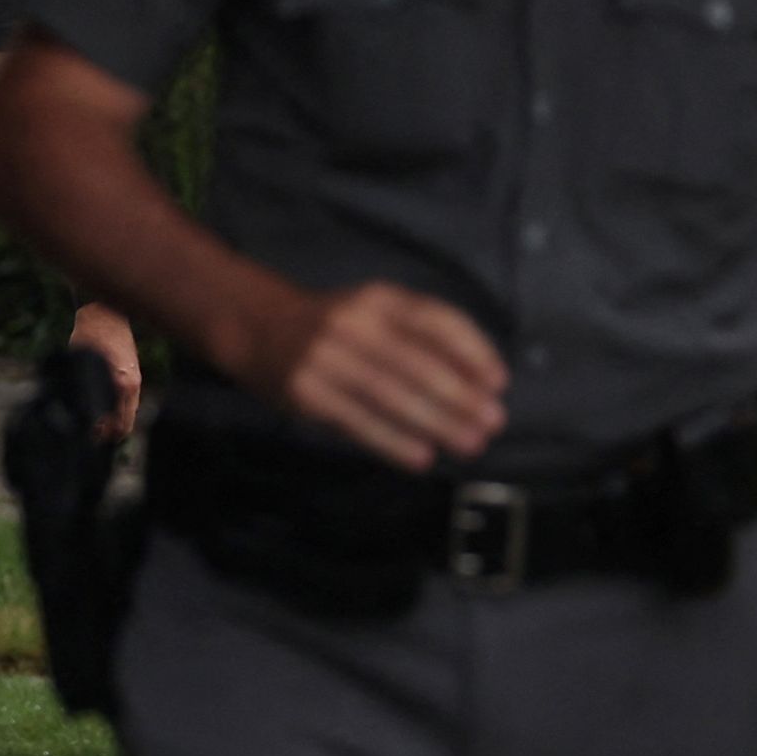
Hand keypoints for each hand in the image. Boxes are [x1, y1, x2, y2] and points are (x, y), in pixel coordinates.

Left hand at [70, 301, 143, 440]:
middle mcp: (132, 384)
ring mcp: (135, 379)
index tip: (91, 439)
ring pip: (130, 413)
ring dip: (117, 423)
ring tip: (98, 428)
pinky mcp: (134, 373)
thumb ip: (87, 392)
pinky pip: (130, 401)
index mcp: (121, 384)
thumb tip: (86, 417)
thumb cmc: (88, 338)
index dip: (105, 436)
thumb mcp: (82, 367)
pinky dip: (120, 410)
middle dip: (112, 434)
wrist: (104, 315)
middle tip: (93, 439)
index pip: (120, 424)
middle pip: (127, 423)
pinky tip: (106, 411)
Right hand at [246, 280, 506, 470]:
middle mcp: (351, 323)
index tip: (498, 382)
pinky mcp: (305, 393)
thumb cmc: (336, 326)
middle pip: (416, 363)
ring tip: (468, 444)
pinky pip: (357, 421)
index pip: (435, 320)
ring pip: (390, 395)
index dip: (472, 351)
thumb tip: (481, 382)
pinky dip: (393, 441)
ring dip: (435, 423)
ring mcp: (325, 358)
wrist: (258, 329)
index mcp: (378, 299)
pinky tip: (421, 456)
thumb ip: (422, 338)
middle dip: (460, 396)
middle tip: (493, 423)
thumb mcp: (376, 313)